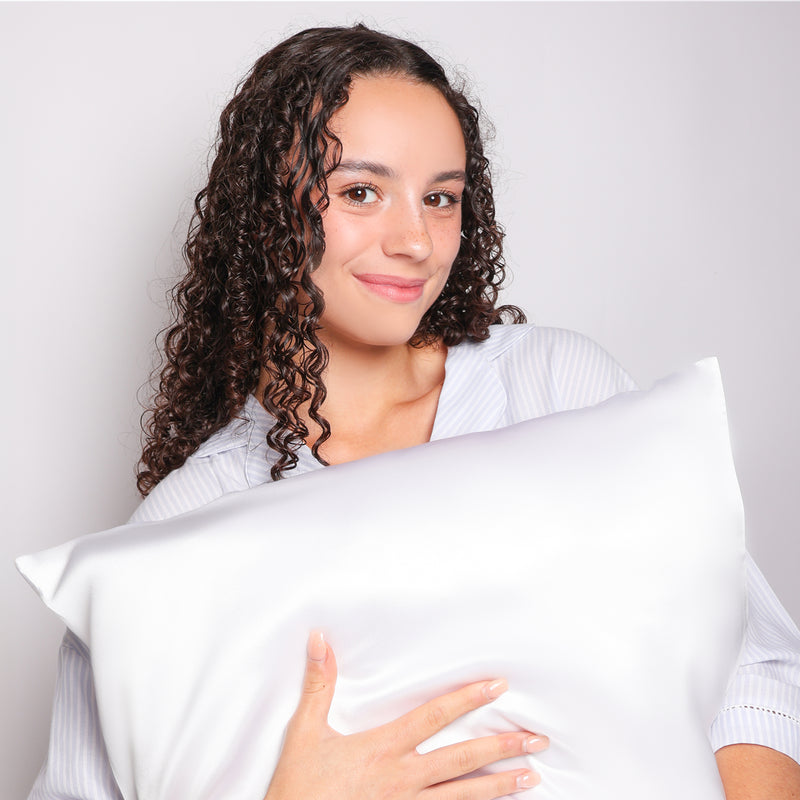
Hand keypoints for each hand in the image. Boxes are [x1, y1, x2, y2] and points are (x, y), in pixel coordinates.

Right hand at [264, 631, 547, 799]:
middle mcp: (402, 779)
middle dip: (502, 747)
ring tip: (532, 776)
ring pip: (463, 796)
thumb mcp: (305, 732)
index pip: (434, 717)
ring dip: (500, 786)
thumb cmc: (299, 786)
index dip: (467, 699)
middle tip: (537, 739)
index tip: (498, 687)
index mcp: (383, 748)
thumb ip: (319, 684)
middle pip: (462, 759)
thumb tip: (320, 637)